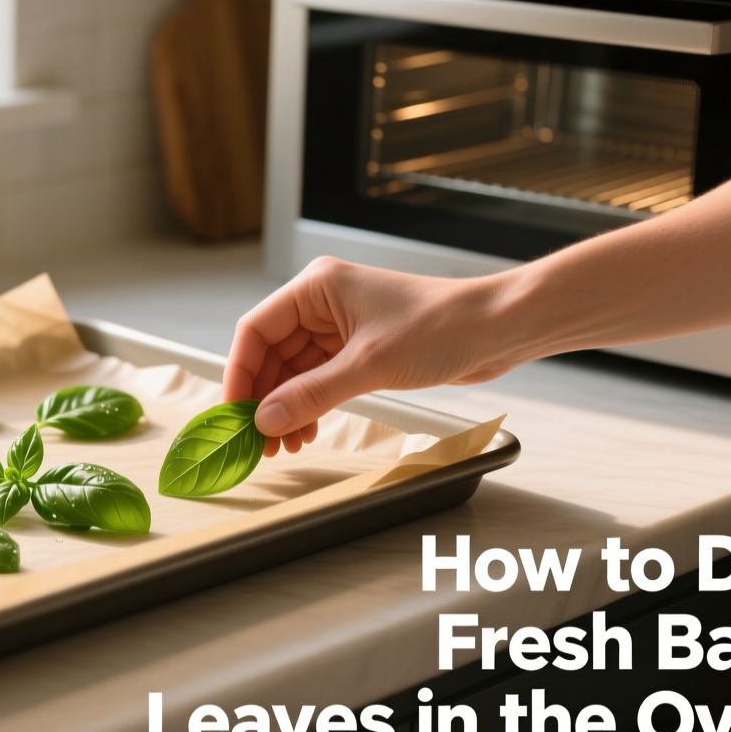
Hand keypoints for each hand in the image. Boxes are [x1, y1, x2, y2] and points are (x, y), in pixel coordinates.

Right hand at [223, 257, 513, 454]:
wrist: (496, 329)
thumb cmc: (441, 326)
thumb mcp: (368, 366)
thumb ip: (311, 394)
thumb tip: (265, 420)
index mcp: (315, 288)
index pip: (255, 331)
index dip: (239, 375)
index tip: (234, 415)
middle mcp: (322, 303)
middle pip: (271, 353)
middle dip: (263, 398)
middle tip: (258, 441)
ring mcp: (340, 326)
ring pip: (293, 370)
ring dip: (286, 407)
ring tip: (285, 444)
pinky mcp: (359, 348)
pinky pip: (318, 378)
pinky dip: (309, 405)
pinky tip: (308, 430)